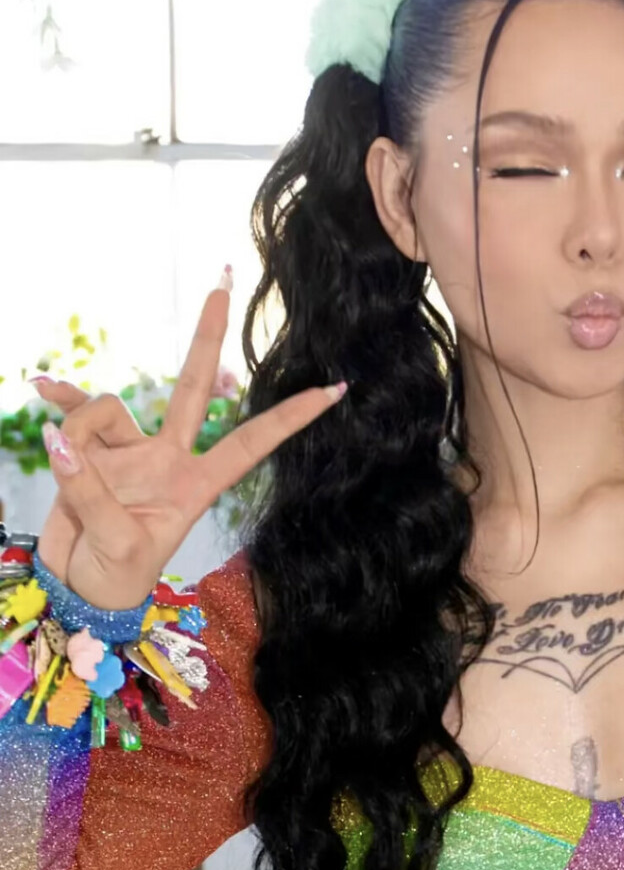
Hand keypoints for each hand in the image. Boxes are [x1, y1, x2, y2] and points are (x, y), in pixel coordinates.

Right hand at [32, 278, 346, 610]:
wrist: (78, 589)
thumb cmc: (113, 579)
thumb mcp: (115, 545)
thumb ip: (90, 493)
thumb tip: (62, 442)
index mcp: (196, 485)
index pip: (251, 442)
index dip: (291, 417)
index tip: (336, 390)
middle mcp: (168, 458)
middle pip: (196, 387)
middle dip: (209, 336)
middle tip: (225, 281)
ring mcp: (131, 451)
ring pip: (108, 410)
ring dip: (81, 432)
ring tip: (66, 474)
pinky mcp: (91, 450)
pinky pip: (76, 413)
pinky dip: (62, 401)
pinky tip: (42, 388)